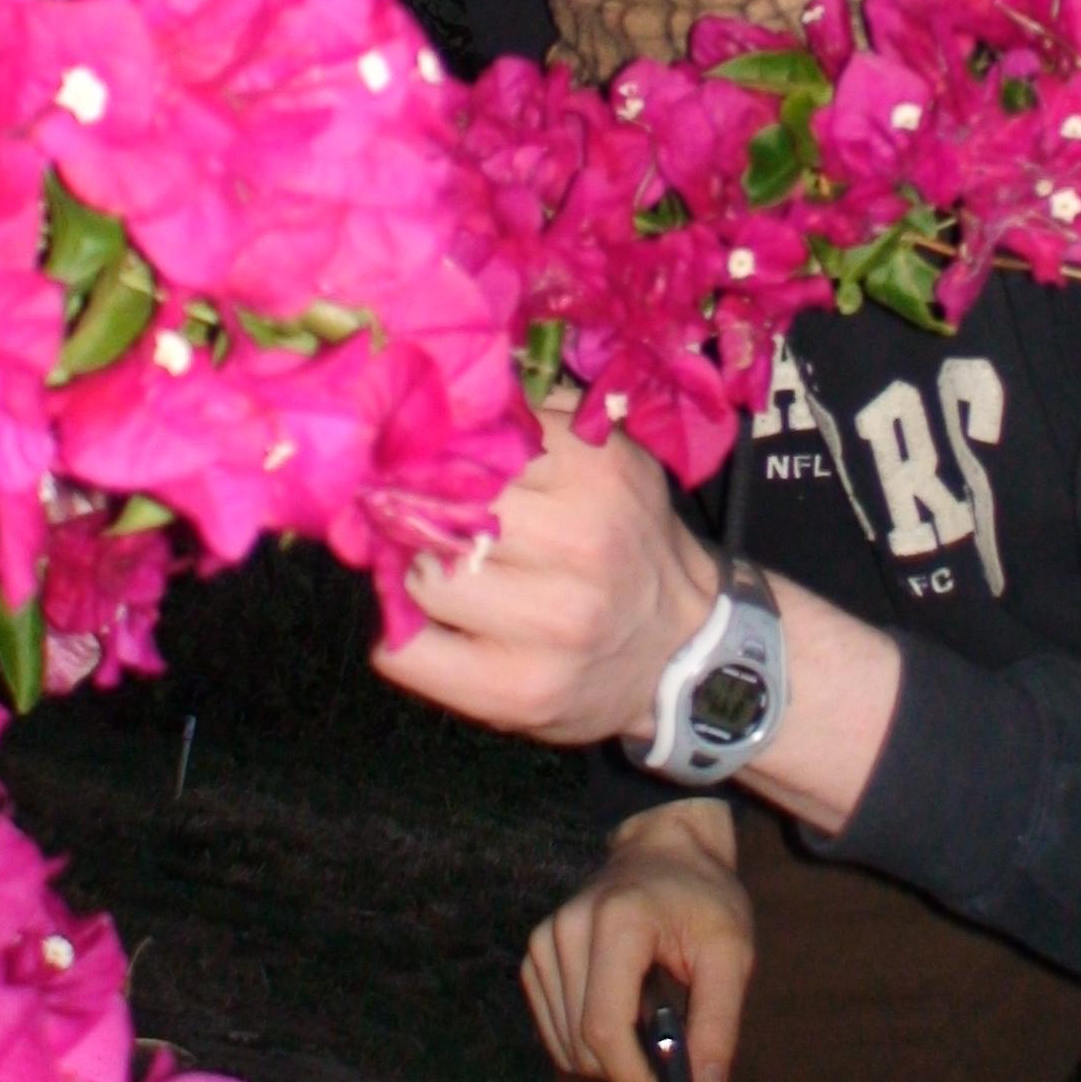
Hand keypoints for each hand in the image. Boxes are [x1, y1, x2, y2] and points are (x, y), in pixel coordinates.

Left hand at [371, 391, 717, 746]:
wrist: (681, 648)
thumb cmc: (626, 538)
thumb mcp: (608, 455)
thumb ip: (536, 416)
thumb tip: (448, 390)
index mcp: (594, 470)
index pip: (472, 439)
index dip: (431, 449)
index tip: (416, 458)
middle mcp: (578, 543)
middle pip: (439, 506)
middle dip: (415, 509)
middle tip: (411, 515)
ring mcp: (550, 624)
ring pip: (418, 577)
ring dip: (410, 573)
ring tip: (434, 571)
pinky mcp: (517, 691)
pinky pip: (407, 654)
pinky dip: (399, 636)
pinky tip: (427, 626)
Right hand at [522, 797, 751, 1081]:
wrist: (665, 846)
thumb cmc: (703, 898)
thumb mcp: (732, 952)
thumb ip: (719, 1024)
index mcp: (617, 922)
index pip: (605, 1028)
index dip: (637, 1080)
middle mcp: (567, 928)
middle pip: (584, 1045)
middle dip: (630, 1072)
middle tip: (675, 1060)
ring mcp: (545, 940)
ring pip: (566, 1046)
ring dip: (610, 1059)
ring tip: (652, 1022)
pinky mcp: (536, 953)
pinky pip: (555, 1031)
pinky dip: (589, 1043)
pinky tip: (623, 1013)